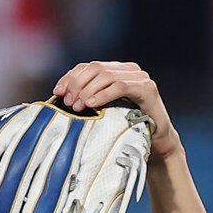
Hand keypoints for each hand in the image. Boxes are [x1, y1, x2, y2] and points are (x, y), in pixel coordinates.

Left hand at [52, 61, 180, 162]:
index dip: (70, 77)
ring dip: (88, 90)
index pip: (88, 66)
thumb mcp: (103, 115)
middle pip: (95, 68)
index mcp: (116, 71)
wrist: (155, 145)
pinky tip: (91, 105)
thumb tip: (61, 102)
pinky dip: (104, 95)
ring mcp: (139, 77)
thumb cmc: (126, 132)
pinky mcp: (147, 89)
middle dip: (77, 84)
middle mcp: (128, 70)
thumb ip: (88, 103)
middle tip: (68, 104)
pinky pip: (121, 86)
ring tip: (77, 107)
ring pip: (106, 75)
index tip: (57, 92)